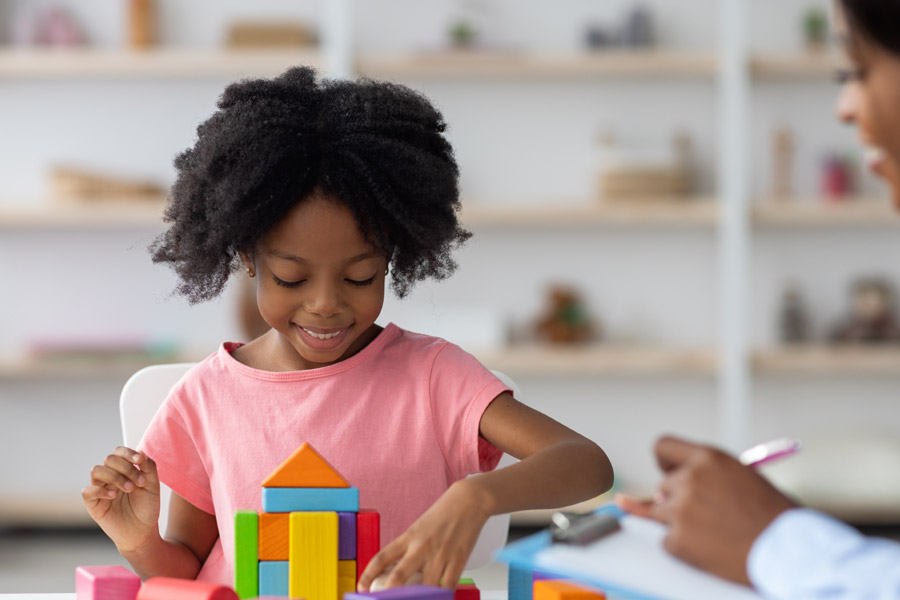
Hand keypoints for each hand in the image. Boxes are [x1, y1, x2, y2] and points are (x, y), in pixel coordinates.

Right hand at [82, 447, 160, 552]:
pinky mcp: (93, 504)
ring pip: (96, 470)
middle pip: (109, 459)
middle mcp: (110, 476)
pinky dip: (100, 490)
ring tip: (130, 489)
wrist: (142, 531)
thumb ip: (149, 467)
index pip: (118, 452)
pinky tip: (114, 496)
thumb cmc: (147, 507)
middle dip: (126, 468)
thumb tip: (140, 451)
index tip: (140, 461)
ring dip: (115, 476)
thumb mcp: (152, 485)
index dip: (127, 453)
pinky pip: (87, 490)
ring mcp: (100, 489)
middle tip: (139, 483)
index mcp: (123, 469)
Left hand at [358, 479, 489, 591]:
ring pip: (425, 587)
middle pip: (399, 576)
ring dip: (419, 598)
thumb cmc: (444, 513)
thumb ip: (409, 548)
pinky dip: (442, 596)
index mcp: (409, 537)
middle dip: (389, 593)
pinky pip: (448, 586)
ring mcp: (440, 555)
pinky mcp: (458, 560)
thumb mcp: (419, 528)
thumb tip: (400, 572)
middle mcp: (421, 547)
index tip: (361, 587)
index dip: (368, 574)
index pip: (382, 557)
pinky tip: (439, 597)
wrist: (468, 500)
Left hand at [616, 436, 795, 584]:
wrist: (790, 550)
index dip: (666, 462)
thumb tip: (667, 490)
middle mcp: (690, 478)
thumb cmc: (773, 515)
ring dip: (680, 523)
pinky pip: (667, 541)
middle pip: (663, 486)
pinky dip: (683, 547)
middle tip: (709, 514)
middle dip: (680, 500)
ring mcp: (681, 509)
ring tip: (715, 532)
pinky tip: (712, 548)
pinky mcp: (678, 538)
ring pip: (661, 513)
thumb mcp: (741, 477)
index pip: (663, 447)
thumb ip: (706, 476)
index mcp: (708, 458)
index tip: (670, 472)